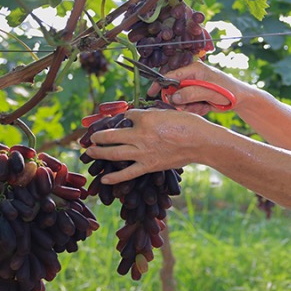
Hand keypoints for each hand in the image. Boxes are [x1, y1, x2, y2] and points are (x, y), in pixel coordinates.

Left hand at [85, 107, 210, 183]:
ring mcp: (143, 152)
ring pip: (115, 153)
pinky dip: (115, 177)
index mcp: (145, 119)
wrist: (200, 142)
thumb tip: (137, 117)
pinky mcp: (148, 166)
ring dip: (100, 152)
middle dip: (99, 136)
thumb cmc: (187, 124)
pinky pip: (128, 173)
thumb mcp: (167, 112)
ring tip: (90, 152)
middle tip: (91, 137)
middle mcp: (140, 135)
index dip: (125, 116)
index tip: (125, 119)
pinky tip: (104, 178)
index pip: (127, 116)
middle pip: (112, 135)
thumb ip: (149, 114)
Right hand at [147, 60, 249, 115]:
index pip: (171, 75)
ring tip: (204, 107)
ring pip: (180, 100)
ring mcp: (193, 86)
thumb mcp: (210, 92)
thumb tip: (172, 97)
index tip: (151, 93)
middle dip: (180, 102)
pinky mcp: (196, 95)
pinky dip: (195, 109)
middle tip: (193, 107)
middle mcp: (191, 76)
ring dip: (189, 107)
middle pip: (173, 90)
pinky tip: (206, 108)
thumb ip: (191, 93)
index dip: (160, 84)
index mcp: (194, 69)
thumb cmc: (229, 92)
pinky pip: (188, 105)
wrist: (242, 99)